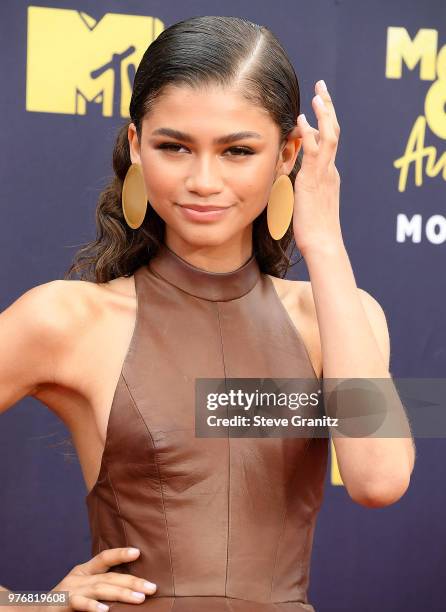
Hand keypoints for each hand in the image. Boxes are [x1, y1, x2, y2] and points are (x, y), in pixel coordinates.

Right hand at [49, 547, 156, 610]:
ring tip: (140, 598)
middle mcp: (78, 577)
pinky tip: (106, 611)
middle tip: (152, 587)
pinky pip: (79, 604)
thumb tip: (130, 588)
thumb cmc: (64, 602)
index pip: (104, 558)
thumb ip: (101, 584)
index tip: (138, 552)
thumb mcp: (82, 589)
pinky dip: (93, 607)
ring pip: (100, 589)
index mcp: (84, 571)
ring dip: (121, 593)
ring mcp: (70, 590)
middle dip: (132, 581)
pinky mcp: (62, 604)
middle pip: (109, 576)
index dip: (120, 553)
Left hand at [292, 80, 342, 256]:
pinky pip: (316, 151)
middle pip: (333, 132)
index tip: (315, 108)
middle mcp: (330, 170)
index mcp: (328, 175)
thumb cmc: (312, 229)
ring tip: (319, 93)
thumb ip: (299, 187)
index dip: (322, 123)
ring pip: (329, 136)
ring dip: (324, 113)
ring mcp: (325, 174)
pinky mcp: (315, 180)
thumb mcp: (305, 202)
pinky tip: (303, 119)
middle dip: (328, 108)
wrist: (322, 243)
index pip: (327, 143)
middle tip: (322, 88)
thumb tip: (288, 179)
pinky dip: (311, 132)